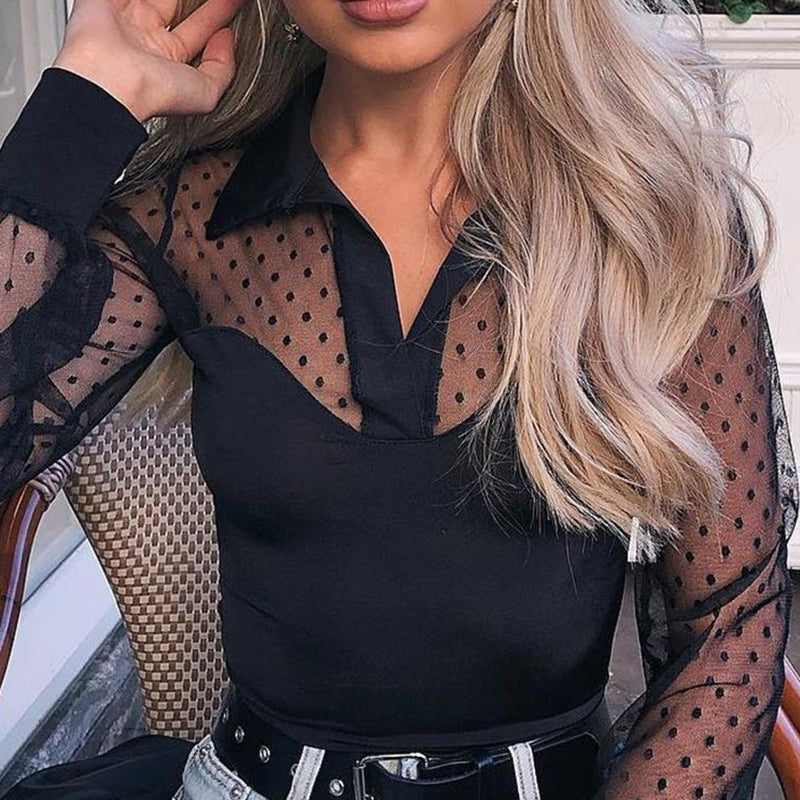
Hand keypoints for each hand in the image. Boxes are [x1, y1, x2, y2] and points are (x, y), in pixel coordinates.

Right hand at [52, 0, 247, 122]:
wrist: (109, 81)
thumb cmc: (153, 92)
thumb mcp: (206, 92)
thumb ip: (222, 67)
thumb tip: (226, 39)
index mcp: (167, 59)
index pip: (198, 30)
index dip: (218, 14)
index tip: (235, 2)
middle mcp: (147, 37)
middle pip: (178, 4)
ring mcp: (125, 16)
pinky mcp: (102, 2)